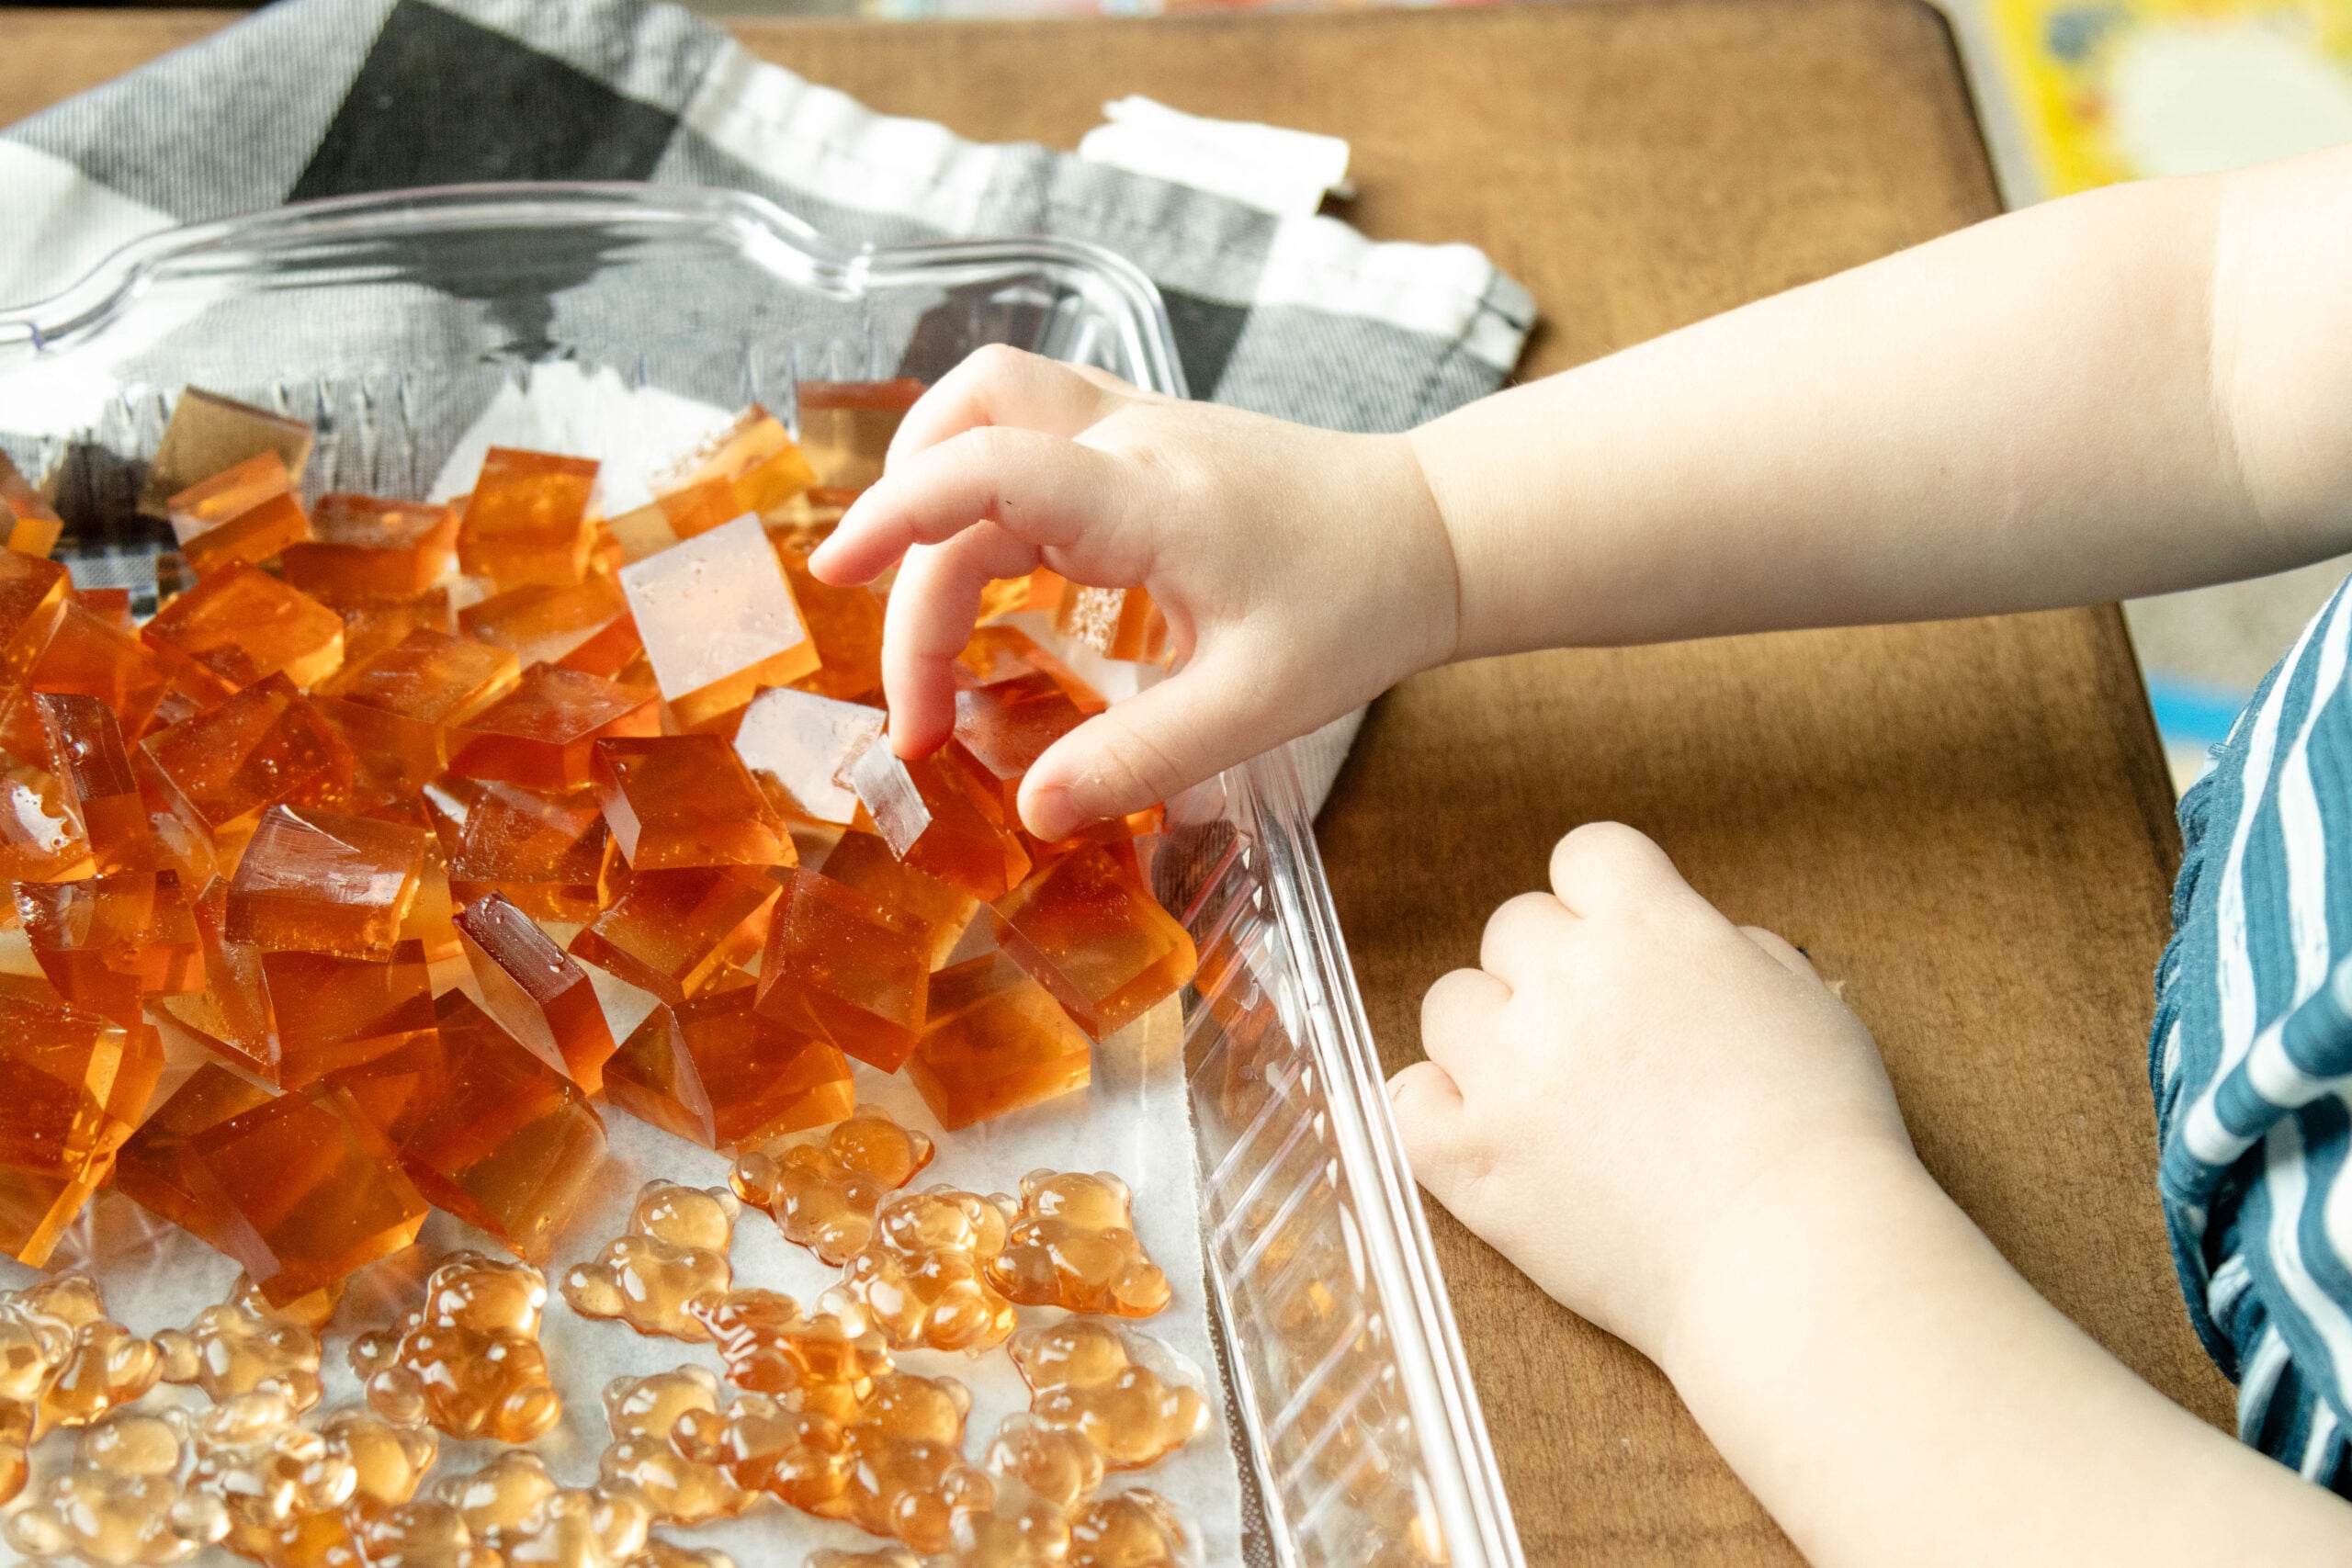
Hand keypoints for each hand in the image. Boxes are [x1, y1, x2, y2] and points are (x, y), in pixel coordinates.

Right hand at [806, 346, 1458, 840]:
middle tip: (924, 722)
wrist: (1432, 530)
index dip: (896, 515)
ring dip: (929, 504)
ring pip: (980, 418)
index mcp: (1149, 495)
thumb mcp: (1257, 706)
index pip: (988, 467)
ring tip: (921, 618)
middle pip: (962, 466)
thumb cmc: (1357, 605)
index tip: (834, 577)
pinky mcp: (1133, 436)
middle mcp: (1125, 437)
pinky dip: (973, 490)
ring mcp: (1127, 423)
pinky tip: (983, 570)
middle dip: (915, 590)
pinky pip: (1019, 430)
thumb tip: (1029, 811)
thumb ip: (1139, 760)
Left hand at [1387, 821, 1912, 1361]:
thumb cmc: (1821, 1137)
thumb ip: (1730, 951)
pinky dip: (1433, 1114)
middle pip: (1513, 929)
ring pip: (1449, 1005)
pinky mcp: (1471, 1155)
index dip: (1602, 898)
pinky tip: (1480, 1135)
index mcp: (1650, 929)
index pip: (1585, 854)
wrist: (1790, 1256)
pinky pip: (1404, 1103)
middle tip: (1602, 1042)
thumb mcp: (1805, 1001)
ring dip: (1488, 1038)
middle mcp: (1565, 982)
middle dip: (1551, 973)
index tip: (1620, 945)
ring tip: (1546, 1095)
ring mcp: (1508, 1070)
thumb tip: (1690, 943)